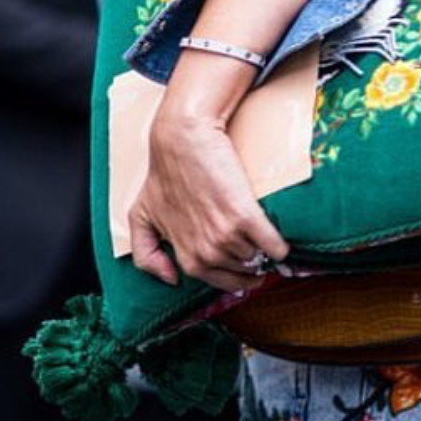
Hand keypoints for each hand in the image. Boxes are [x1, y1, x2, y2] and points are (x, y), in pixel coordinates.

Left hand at [128, 102, 286, 293]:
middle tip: (259, 255)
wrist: (184, 140)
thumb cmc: (164, 173)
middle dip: (251, 265)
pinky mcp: (246, 216)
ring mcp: (226, 235)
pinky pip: (273, 245)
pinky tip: (280, 243)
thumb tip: (171, 278)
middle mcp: (206, 251)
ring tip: (264, 239)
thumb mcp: (140, 216)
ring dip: (263, 251)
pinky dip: (279, 247)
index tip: (246, 273)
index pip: (218, 281)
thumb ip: (145, 252)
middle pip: (242, 271)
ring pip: (256, 256)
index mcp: (185, 255)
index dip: (235, 279)